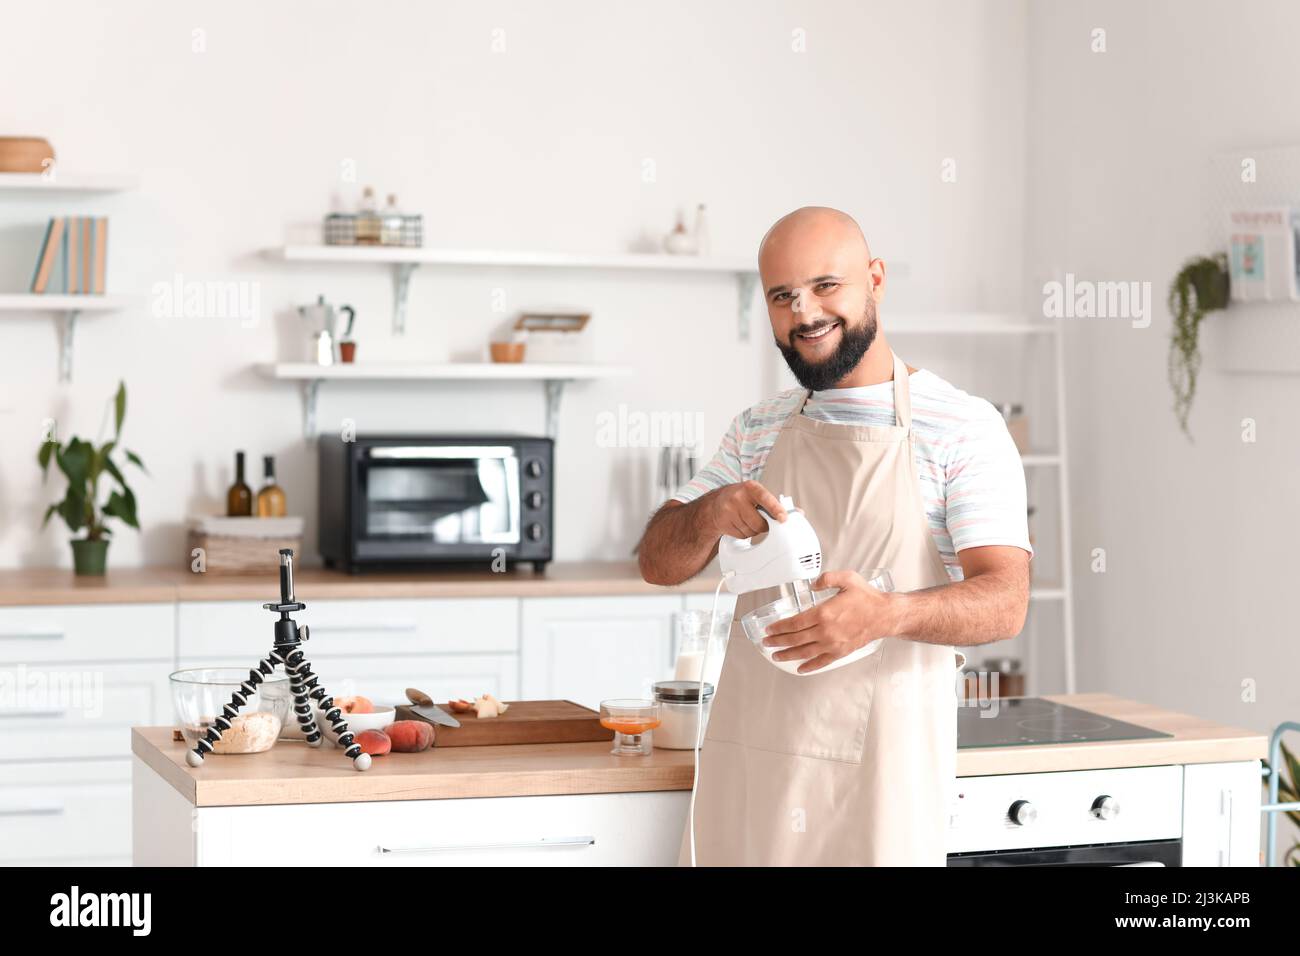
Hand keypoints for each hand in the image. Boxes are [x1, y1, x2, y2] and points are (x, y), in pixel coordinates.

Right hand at [705, 480, 786, 539]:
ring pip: (751, 531)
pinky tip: (739, 524)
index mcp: (751, 487)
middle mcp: (739, 497)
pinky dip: (743, 533)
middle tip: (759, 519)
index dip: (776, 509)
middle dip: (763, 525)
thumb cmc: (742, 498)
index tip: (784, 518)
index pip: (766, 498)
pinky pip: (741, 536)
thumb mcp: (758, 495)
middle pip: (759, 522)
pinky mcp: (723, 522)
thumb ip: (776, 504)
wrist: (716, 503)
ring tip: (746, 519)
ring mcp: (729, 510)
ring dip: (752, 530)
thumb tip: (798, 512)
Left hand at [761, 570, 898, 673]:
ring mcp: (833, 644)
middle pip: (795, 639)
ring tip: (776, 655)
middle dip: (778, 641)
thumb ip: (827, 578)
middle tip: (767, 642)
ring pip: (804, 652)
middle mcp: (826, 631)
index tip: (770, 629)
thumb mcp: (847, 578)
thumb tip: (812, 584)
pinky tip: (800, 668)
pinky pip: (821, 661)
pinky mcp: (841, 652)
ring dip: (788, 654)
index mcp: (824, 613)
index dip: (780, 627)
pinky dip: (809, 666)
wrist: (885, 615)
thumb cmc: (867, 598)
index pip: (795, 623)